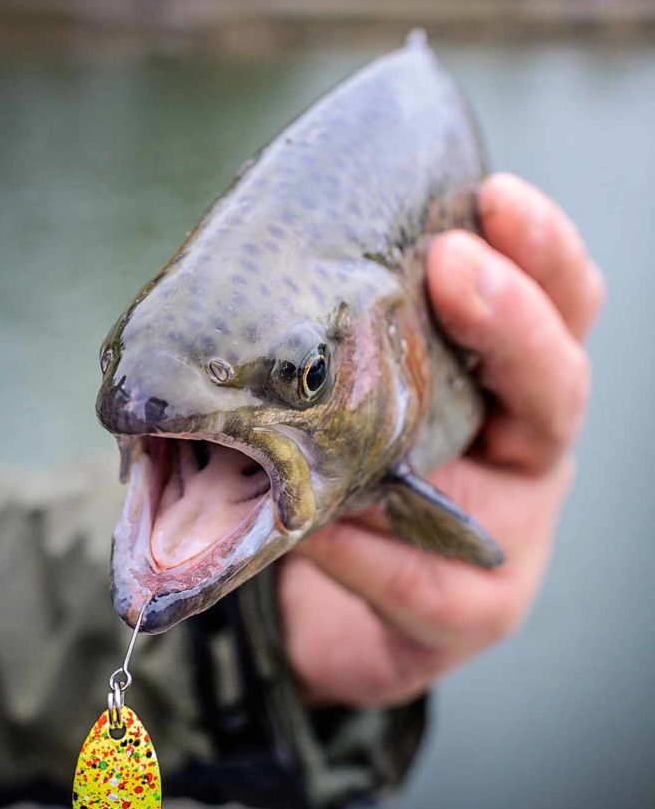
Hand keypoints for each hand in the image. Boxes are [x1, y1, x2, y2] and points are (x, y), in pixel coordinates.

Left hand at [279, 174, 603, 706]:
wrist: (332, 612)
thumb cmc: (340, 479)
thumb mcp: (346, 399)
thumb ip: (333, 349)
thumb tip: (251, 278)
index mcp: (504, 383)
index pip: (555, 305)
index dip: (539, 250)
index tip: (495, 195)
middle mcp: (525, 454)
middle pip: (558, 383)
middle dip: (514, 317)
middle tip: (454, 262)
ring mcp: (509, 539)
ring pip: (509, 498)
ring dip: (429, 446)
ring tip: (367, 410)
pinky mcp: (466, 614)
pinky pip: (423, 583)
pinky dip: (364, 553)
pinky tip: (318, 532)